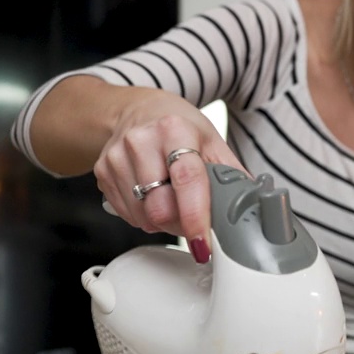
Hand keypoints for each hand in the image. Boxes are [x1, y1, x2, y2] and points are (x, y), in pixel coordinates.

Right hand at [94, 91, 245, 250]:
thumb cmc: (178, 127)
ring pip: (142, 216)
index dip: (195, 217)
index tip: (203, 242)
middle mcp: (142, 141)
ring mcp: (117, 157)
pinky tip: (152, 197)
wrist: (137, 110)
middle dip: (180, 224)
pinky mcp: (102, 171)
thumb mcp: (211, 140)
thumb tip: (252, 207)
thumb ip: (231, 175)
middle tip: (192, 220)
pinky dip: (144, 216)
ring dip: (162, 222)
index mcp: (175, 129)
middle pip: (160, 207)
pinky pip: (127, 215)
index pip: (187, 179)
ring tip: (172, 201)